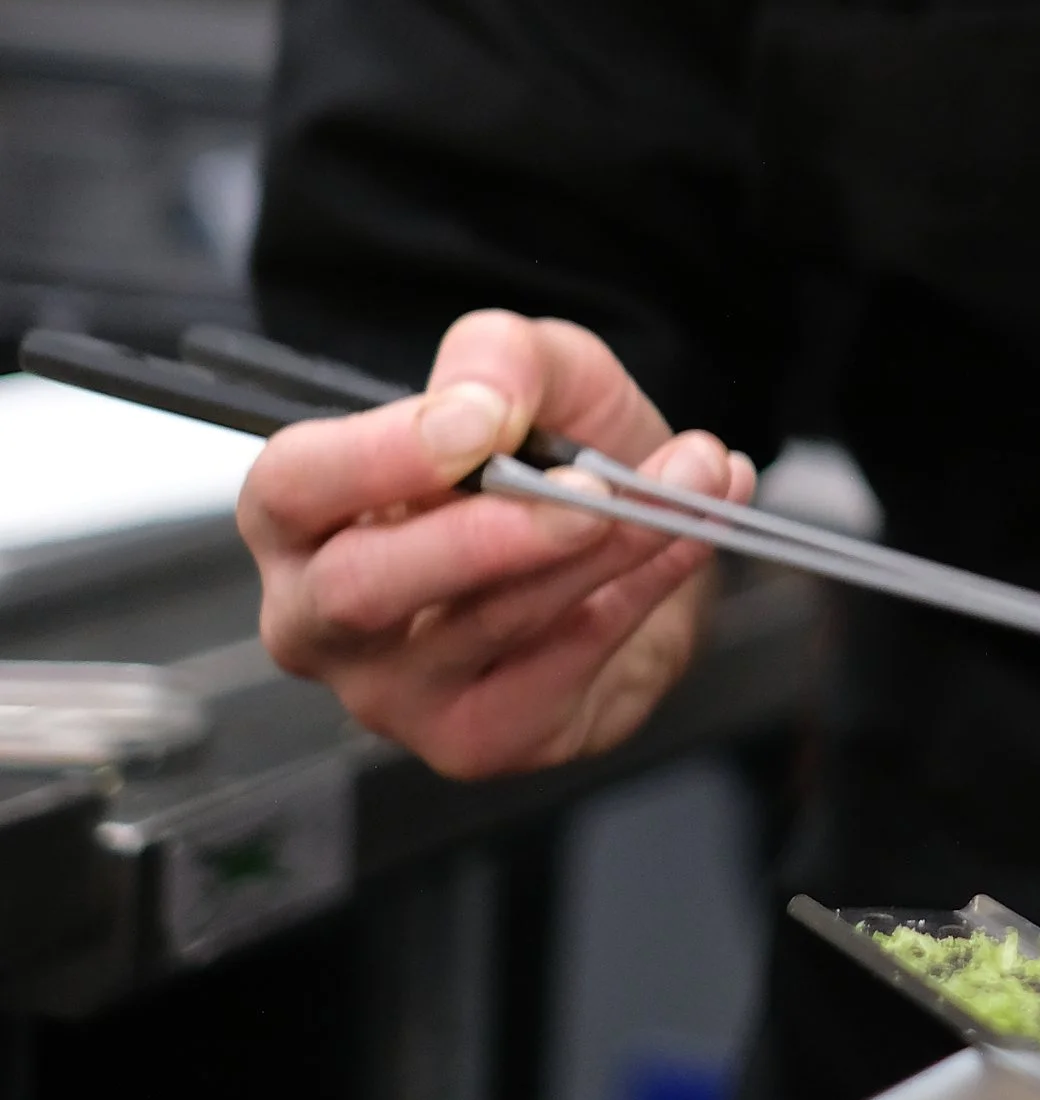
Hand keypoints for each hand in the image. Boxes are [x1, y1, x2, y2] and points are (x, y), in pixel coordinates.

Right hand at [241, 309, 754, 778]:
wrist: (626, 533)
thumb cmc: (548, 454)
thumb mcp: (532, 371)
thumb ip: (499, 360)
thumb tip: (488, 404)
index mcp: (302, 518)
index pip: (293, 490)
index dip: (381, 456)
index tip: (482, 420)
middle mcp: (322, 621)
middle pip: (362, 591)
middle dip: (488, 536)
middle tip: (594, 488)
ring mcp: (395, 695)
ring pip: (488, 626)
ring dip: (605, 547)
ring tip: (687, 481)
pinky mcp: (480, 739)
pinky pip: (561, 670)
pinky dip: (640, 592)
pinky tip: (686, 538)